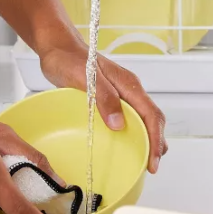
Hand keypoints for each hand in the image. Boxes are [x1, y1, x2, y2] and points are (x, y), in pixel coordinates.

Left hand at [38, 41, 167, 172]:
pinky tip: (126, 142)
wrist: (56, 48)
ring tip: (144, 159)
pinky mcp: (109, 97)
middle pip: (152, 118)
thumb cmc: (68, 59)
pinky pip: (128, 116)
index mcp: (128, 84)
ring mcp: (120, 93)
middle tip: (151, 166)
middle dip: (156, 142)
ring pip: (142, 118)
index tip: (153, 161)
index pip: (150, 114)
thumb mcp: (84, 78)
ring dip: (147, 138)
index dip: (155, 139)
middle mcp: (128, 89)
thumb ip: (104, 98)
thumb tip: (119, 125)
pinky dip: (133, 132)